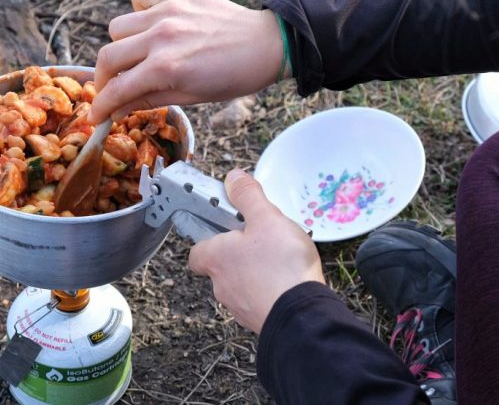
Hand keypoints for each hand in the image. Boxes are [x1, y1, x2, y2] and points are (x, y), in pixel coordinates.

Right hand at [89, 0, 284, 123]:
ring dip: (122, 45)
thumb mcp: (191, 98)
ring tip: (139, 54)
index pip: (116, 88)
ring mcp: (168, 11)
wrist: (266, 44)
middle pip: (107, 56)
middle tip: (113, 87)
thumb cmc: (234, 76)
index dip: (101, 106)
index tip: (96, 114)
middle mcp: (161, 36)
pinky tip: (153, 25)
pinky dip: (139, 11)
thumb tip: (117, 109)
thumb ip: (148, 99)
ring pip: (118, 26)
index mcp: (165, 68)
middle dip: (104, 79)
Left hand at [188, 169, 323, 333]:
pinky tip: (289, 282)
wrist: (302, 316)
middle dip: (238, 254)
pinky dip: (269, 290)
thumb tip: (233, 178)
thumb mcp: (266, 218)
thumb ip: (248, 196)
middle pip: (221, 266)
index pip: (196, 252)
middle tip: (262, 240)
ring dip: (255, 273)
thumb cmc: (280, 266)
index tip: (223, 228)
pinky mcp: (259, 320)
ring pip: (241, 284)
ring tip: (281, 261)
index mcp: (216, 257)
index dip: (207, 239)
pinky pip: (259, 300)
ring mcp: (239, 306)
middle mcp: (221, 285)